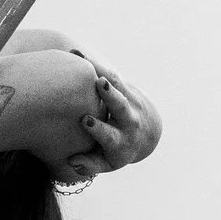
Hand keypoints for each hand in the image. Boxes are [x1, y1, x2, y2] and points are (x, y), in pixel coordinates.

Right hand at [59, 57, 159, 183]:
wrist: (147, 132)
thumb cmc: (118, 151)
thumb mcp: (107, 163)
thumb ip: (91, 164)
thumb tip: (73, 162)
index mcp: (121, 142)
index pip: (110, 135)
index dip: (99, 128)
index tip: (86, 120)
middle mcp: (128, 121)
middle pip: (121, 106)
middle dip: (111, 95)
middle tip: (100, 84)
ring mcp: (129, 102)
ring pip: (117, 84)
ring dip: (100, 72)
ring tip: (83, 60)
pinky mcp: (127, 88)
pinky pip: (111, 74)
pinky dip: (95, 65)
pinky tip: (77, 55)